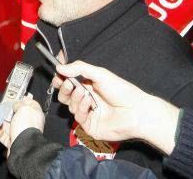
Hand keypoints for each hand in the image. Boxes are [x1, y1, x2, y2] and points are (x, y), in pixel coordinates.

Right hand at [0, 94, 44, 155]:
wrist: (22, 147)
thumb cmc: (26, 127)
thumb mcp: (24, 108)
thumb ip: (19, 103)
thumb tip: (15, 104)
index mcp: (35, 114)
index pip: (30, 103)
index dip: (22, 98)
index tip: (15, 95)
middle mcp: (28, 123)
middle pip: (17, 113)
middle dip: (9, 110)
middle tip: (3, 106)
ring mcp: (20, 132)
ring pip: (8, 123)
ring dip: (2, 120)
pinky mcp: (12, 140)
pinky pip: (2, 134)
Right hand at [53, 61, 178, 153]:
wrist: (135, 111)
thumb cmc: (121, 91)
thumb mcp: (100, 74)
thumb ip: (79, 68)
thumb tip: (59, 67)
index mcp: (88, 86)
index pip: (68, 82)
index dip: (60, 79)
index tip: (57, 76)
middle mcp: (86, 99)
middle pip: (65, 95)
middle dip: (64, 88)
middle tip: (67, 83)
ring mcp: (87, 113)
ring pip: (69, 105)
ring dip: (75, 97)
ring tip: (85, 93)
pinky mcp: (89, 125)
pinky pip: (77, 116)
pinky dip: (80, 108)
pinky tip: (89, 102)